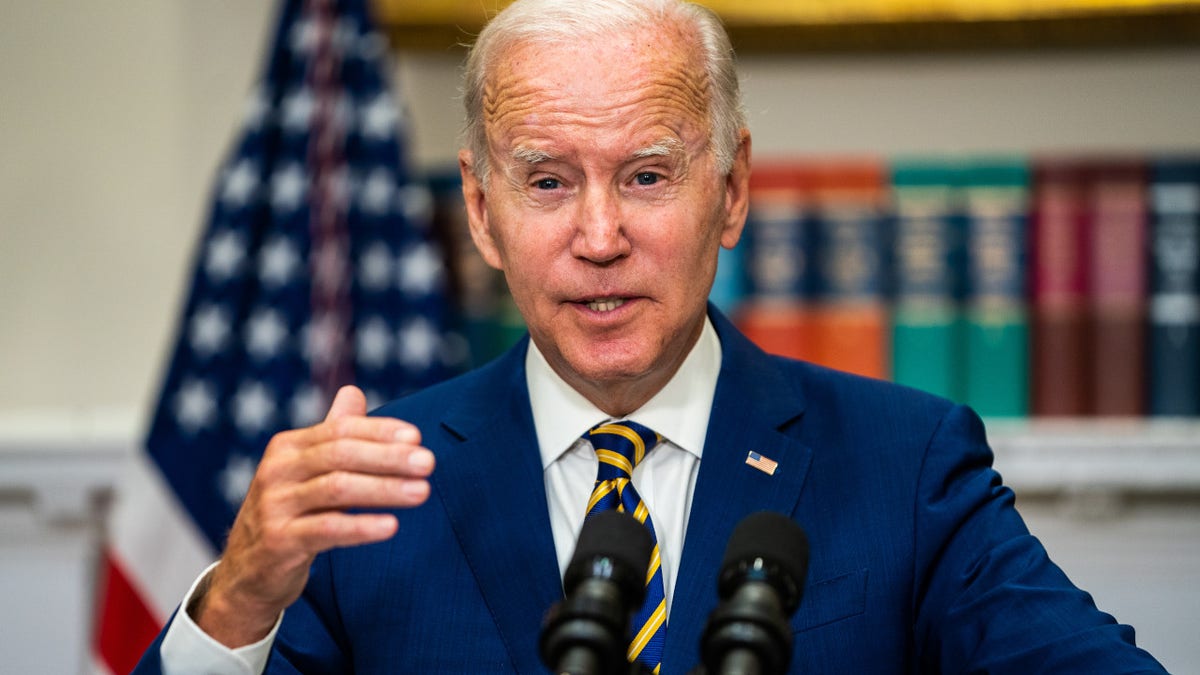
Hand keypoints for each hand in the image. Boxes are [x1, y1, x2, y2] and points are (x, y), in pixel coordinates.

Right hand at [189, 385, 433, 646]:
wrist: (247, 572)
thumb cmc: (288, 513)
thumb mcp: (305, 471)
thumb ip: (332, 434)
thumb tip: (354, 391)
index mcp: (287, 448)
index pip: (340, 430)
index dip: (380, 431)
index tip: (417, 437)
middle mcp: (277, 471)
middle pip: (340, 454)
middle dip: (389, 457)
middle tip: (429, 463)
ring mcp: (275, 506)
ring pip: (337, 489)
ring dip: (384, 489)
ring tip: (422, 492)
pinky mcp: (279, 542)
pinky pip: (327, 530)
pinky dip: (362, 528)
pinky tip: (392, 526)